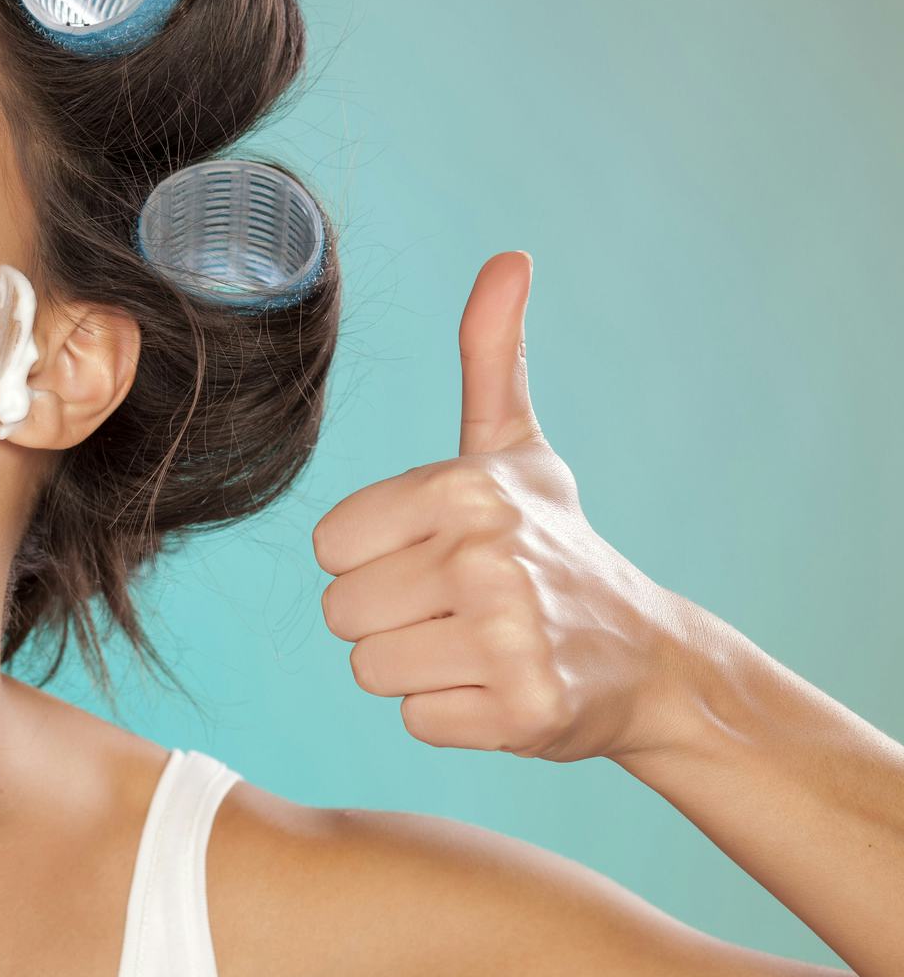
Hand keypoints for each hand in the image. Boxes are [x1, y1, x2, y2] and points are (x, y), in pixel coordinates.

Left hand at [313, 252, 702, 763]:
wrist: (645, 654)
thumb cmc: (554, 543)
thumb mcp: (515, 447)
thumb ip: (491, 356)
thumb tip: (509, 257)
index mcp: (463, 488)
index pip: (330, 546)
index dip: (373, 556)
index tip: (434, 553)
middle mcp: (485, 557)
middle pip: (341, 611)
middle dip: (390, 616)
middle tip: (458, 606)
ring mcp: (508, 637)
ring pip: (371, 669)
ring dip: (417, 665)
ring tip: (476, 643)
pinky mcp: (524, 712)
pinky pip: (416, 719)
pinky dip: (453, 713)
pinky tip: (500, 687)